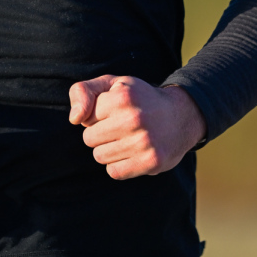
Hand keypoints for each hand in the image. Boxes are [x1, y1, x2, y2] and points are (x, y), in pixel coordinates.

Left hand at [68, 75, 206, 179]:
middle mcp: (134, 118)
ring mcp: (144, 141)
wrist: (181, 115)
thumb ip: (83, 91)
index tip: (113, 112)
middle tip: (119, 127)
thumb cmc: (139, 99)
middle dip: (99, 134)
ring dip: (109, 150)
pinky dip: (119, 165)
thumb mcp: (112, 84)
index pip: (85, 118)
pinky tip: (132, 153)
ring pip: (99, 156)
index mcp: (122, 96)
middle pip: (89, 139)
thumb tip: (74, 119)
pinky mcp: (151, 161)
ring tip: (127, 139)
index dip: (96, 116)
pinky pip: (114, 172)